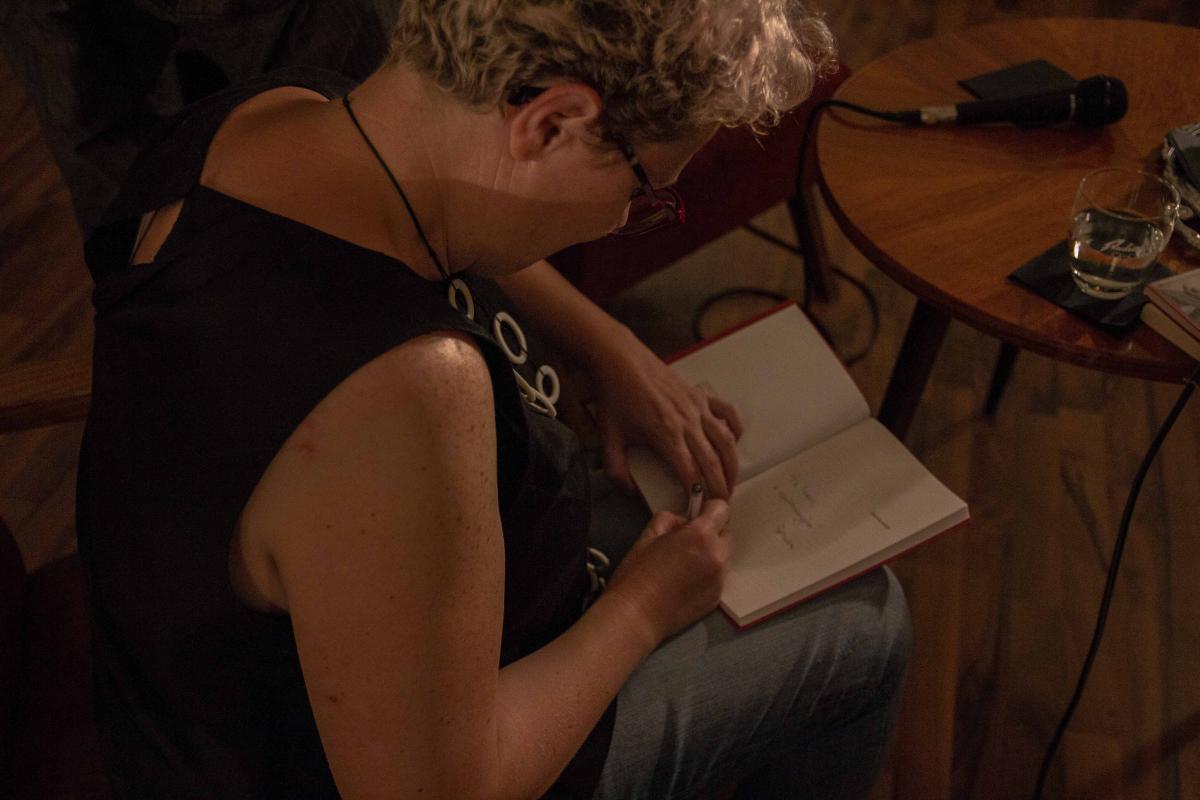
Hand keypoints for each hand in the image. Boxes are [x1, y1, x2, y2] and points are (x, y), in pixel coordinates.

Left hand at [587, 328, 743, 498]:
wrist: (620, 360)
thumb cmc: (615, 396)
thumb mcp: (607, 437)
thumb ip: (616, 470)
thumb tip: (630, 491)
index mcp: (666, 434)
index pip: (690, 473)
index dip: (698, 494)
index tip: (700, 510)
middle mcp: (687, 421)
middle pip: (713, 461)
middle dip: (720, 486)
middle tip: (722, 505)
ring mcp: (697, 407)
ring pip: (726, 441)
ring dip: (732, 464)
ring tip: (731, 482)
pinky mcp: (700, 395)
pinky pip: (726, 413)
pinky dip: (734, 429)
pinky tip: (733, 443)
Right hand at [605, 499, 731, 641]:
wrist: (637, 616)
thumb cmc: (637, 575)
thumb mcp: (648, 536)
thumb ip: (670, 520)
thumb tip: (682, 522)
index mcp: (700, 537)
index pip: (721, 509)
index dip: (708, 509)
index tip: (698, 514)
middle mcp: (717, 557)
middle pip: (726, 534)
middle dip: (711, 533)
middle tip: (687, 541)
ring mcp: (719, 580)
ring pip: (724, 556)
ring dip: (711, 554)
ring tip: (685, 564)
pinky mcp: (717, 598)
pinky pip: (719, 576)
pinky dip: (708, 574)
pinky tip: (686, 581)